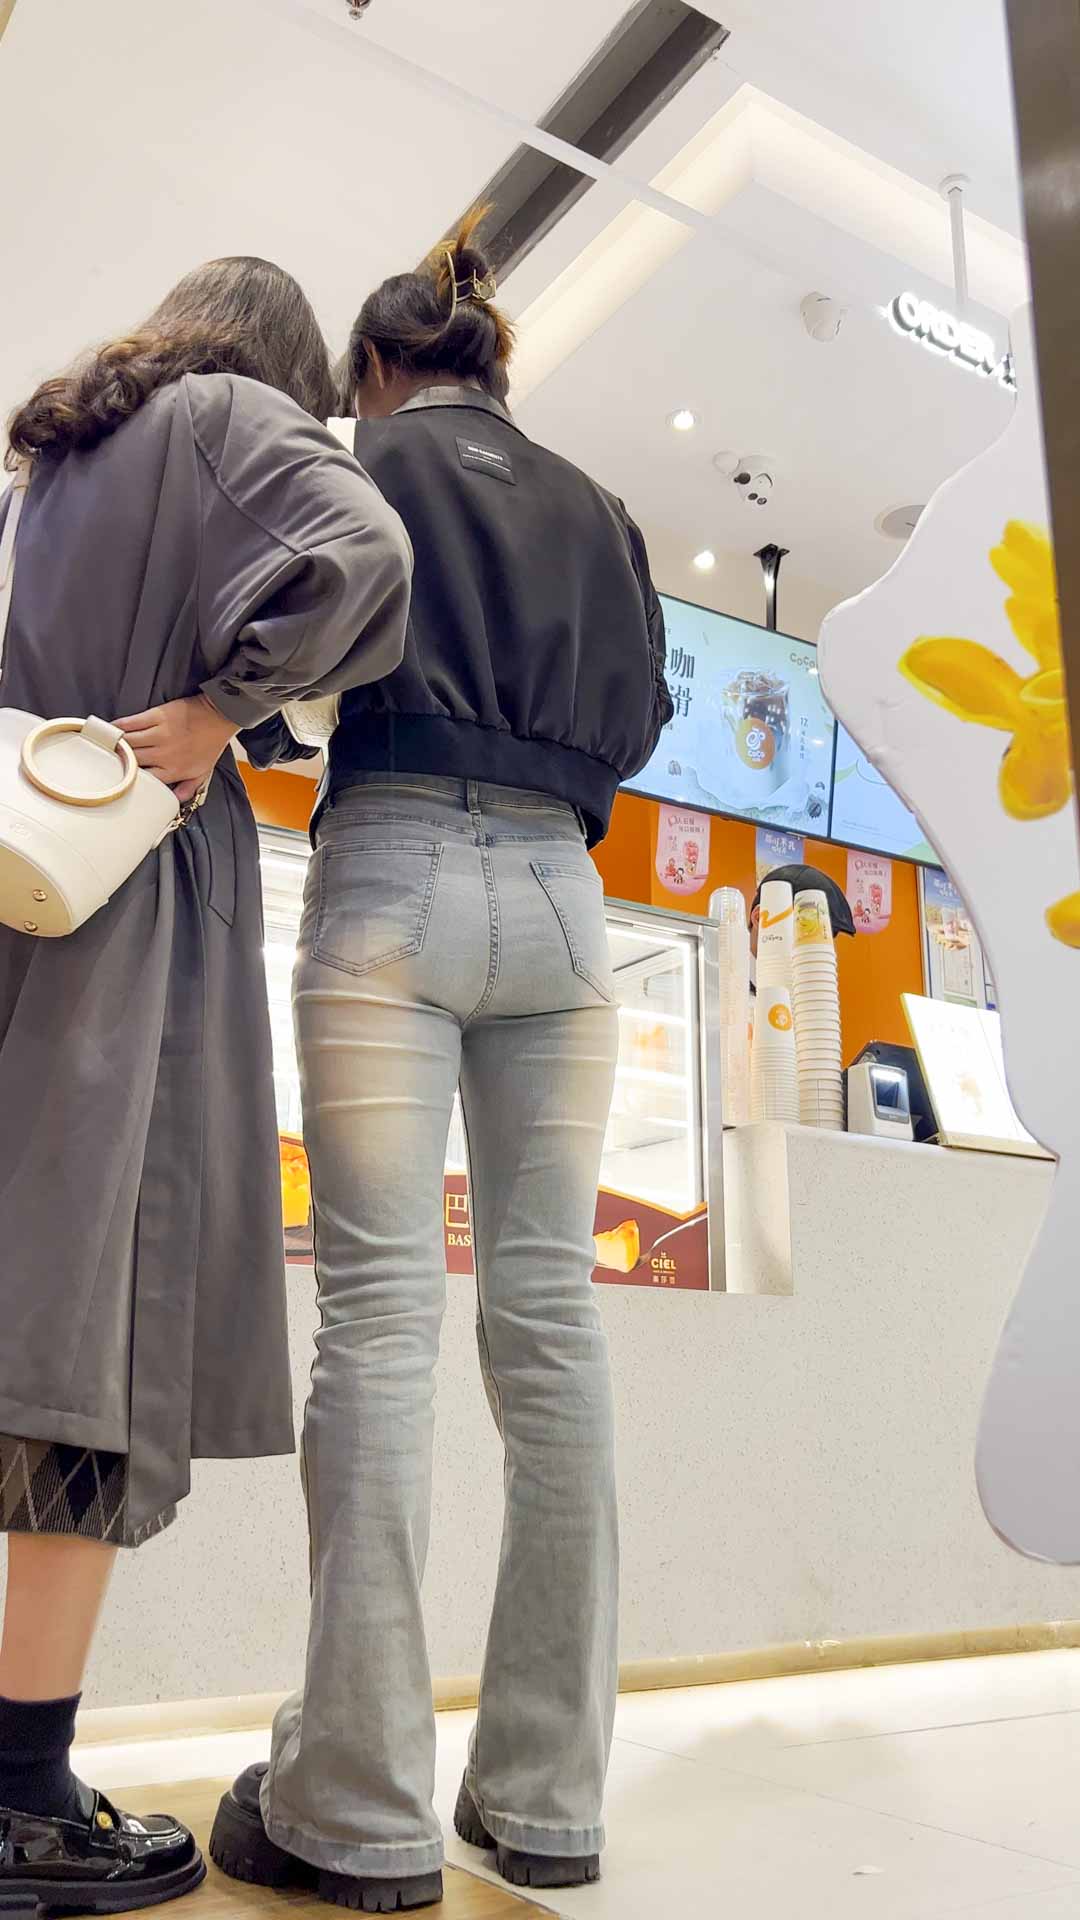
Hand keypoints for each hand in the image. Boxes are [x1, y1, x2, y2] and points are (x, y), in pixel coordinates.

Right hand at [115, 695, 238, 793]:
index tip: (119, 778)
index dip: (129, 780)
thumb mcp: (203, 772)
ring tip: (104, 746)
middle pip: (131, 762)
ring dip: (114, 744)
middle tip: (105, 761)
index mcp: (173, 770)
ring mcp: (160, 734)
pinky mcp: (158, 716)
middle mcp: (165, 755)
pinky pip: (131, 723)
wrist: (220, 716)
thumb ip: (187, 789)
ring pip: (128, 743)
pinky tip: (110, 729)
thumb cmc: (210, 743)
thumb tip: (174, 801)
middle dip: (117, 762)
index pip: (144, 780)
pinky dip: (118, 727)